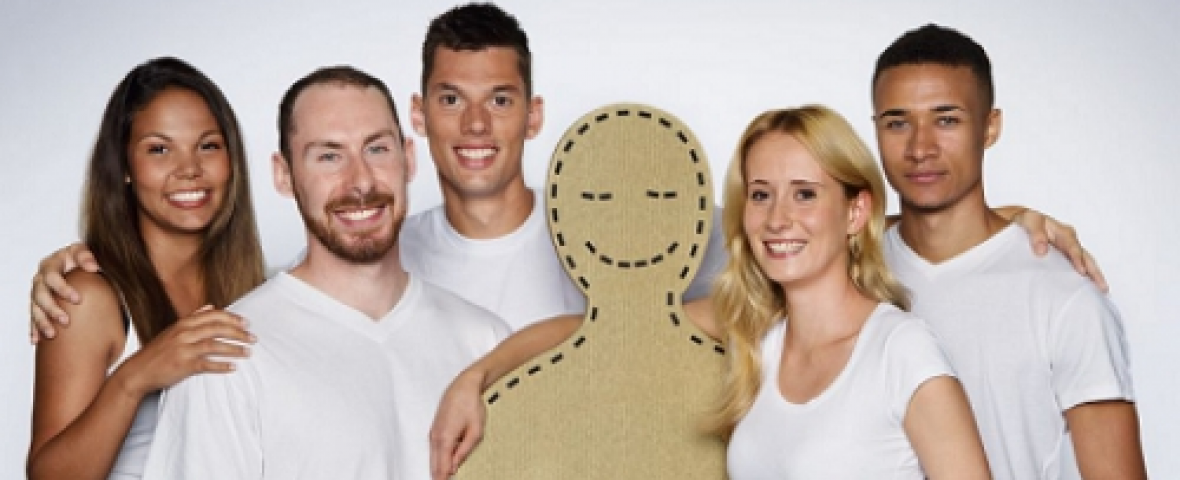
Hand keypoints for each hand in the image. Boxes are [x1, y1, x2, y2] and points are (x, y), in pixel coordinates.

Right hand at [29, 243, 99, 342]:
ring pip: (34, 308)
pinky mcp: (37, 304)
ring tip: (52, 334)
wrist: (76, 265)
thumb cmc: (81, 258)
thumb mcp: (84, 253)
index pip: (52, 276)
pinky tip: (37, 340)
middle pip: (40, 294)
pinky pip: (33, 317)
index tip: (77, 300)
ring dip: (42, 322)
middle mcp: (41, 278)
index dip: (62, 288)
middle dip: (52, 308)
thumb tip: (93, 267)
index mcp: (51, 264)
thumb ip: (87, 256)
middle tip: (66, 320)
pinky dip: (34, 329)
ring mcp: (37, 292)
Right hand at [113, 305, 254, 396]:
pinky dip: (221, 365)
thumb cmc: (157, 352)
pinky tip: (233, 367)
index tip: (246, 323)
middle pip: (217, 328)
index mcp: (183, 323)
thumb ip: (192, 318)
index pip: (213, 315)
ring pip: (215, 345)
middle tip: (252, 338)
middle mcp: (184, 334)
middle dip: (238, 332)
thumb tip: (210, 306)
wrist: (136, 372)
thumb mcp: (172, 330)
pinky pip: (207, 364)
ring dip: (234, 349)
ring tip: (248, 352)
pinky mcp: (183, 365)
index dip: (232, 318)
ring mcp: (183, 349)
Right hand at [429, 369, 487, 479]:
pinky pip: (434, 450)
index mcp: (445, 439)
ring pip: (432, 458)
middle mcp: (435, 437)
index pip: (441, 468)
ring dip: (439, 468)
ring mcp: (433, 433)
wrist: (463, 386)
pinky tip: (445, 464)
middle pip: (434, 465)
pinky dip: (438, 459)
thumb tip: (455, 466)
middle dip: (440, 476)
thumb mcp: (476, 431)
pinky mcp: (435, 429)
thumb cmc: (471, 404)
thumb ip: (464, 451)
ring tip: (446, 477)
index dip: (444, 479)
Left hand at [1007, 207, 1107, 291]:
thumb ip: (1036, 234)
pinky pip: (1077, 266)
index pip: (1073, 247)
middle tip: (1103, 287)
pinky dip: (1084, 276)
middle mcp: (1070, 241)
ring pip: (1085, 263)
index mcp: (1063, 232)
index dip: (1078, 259)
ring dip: (1093, 276)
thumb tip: (1042, 251)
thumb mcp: (1030, 221)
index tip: (1082, 271)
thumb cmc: (1028, 220)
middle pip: (1086, 257)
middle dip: (1095, 272)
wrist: (1023, 221)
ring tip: (1101, 291)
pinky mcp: (1065, 257)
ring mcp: (1069, 250)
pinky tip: (1087, 288)